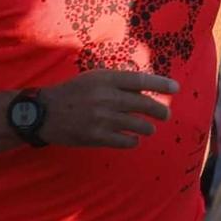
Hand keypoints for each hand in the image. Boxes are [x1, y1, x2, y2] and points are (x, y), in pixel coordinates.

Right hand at [41, 69, 180, 148]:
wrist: (43, 113)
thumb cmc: (71, 93)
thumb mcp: (91, 79)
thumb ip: (116, 82)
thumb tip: (144, 88)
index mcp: (104, 78)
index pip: (140, 80)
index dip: (160, 83)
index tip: (176, 87)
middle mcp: (105, 96)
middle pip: (144, 104)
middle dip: (160, 110)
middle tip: (165, 114)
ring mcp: (102, 118)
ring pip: (138, 125)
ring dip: (146, 127)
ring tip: (147, 128)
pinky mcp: (97, 136)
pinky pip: (126, 141)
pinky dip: (133, 140)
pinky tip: (132, 138)